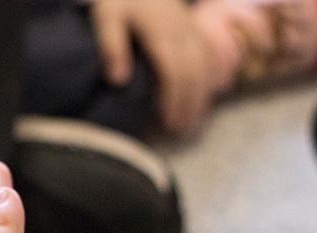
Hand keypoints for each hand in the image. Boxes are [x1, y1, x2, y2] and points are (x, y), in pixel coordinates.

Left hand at [93, 0, 215, 133]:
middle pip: (194, 74)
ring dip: (201, 95)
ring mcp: (191, 28)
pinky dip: (209, 77)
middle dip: (189, 104)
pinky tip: (205, 94)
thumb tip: (118, 81)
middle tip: (180, 130)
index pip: (174, 72)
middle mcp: (182, 32)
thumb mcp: (106, 17)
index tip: (167, 123)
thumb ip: (111, 46)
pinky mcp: (194, 27)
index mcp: (161, 32)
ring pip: (205, 66)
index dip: (173, 100)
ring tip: (191, 121)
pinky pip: (209, 54)